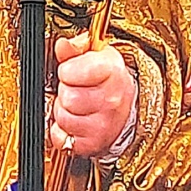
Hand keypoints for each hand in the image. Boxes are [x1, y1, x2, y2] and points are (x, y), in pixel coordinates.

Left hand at [51, 34, 135, 159]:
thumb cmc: (110, 80)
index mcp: (112, 72)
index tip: (72, 71)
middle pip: (67, 97)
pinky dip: (63, 132)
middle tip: (76, 89)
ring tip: (77, 105)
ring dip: (64, 112)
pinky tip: (75, 122)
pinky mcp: (94, 144)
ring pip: (63, 118)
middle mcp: (111, 100)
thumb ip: (76, 48)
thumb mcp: (97, 54)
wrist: (128, 108)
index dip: (66, 70)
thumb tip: (63, 46)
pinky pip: (62, 139)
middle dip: (65, 91)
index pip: (69, 72)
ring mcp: (104, 125)